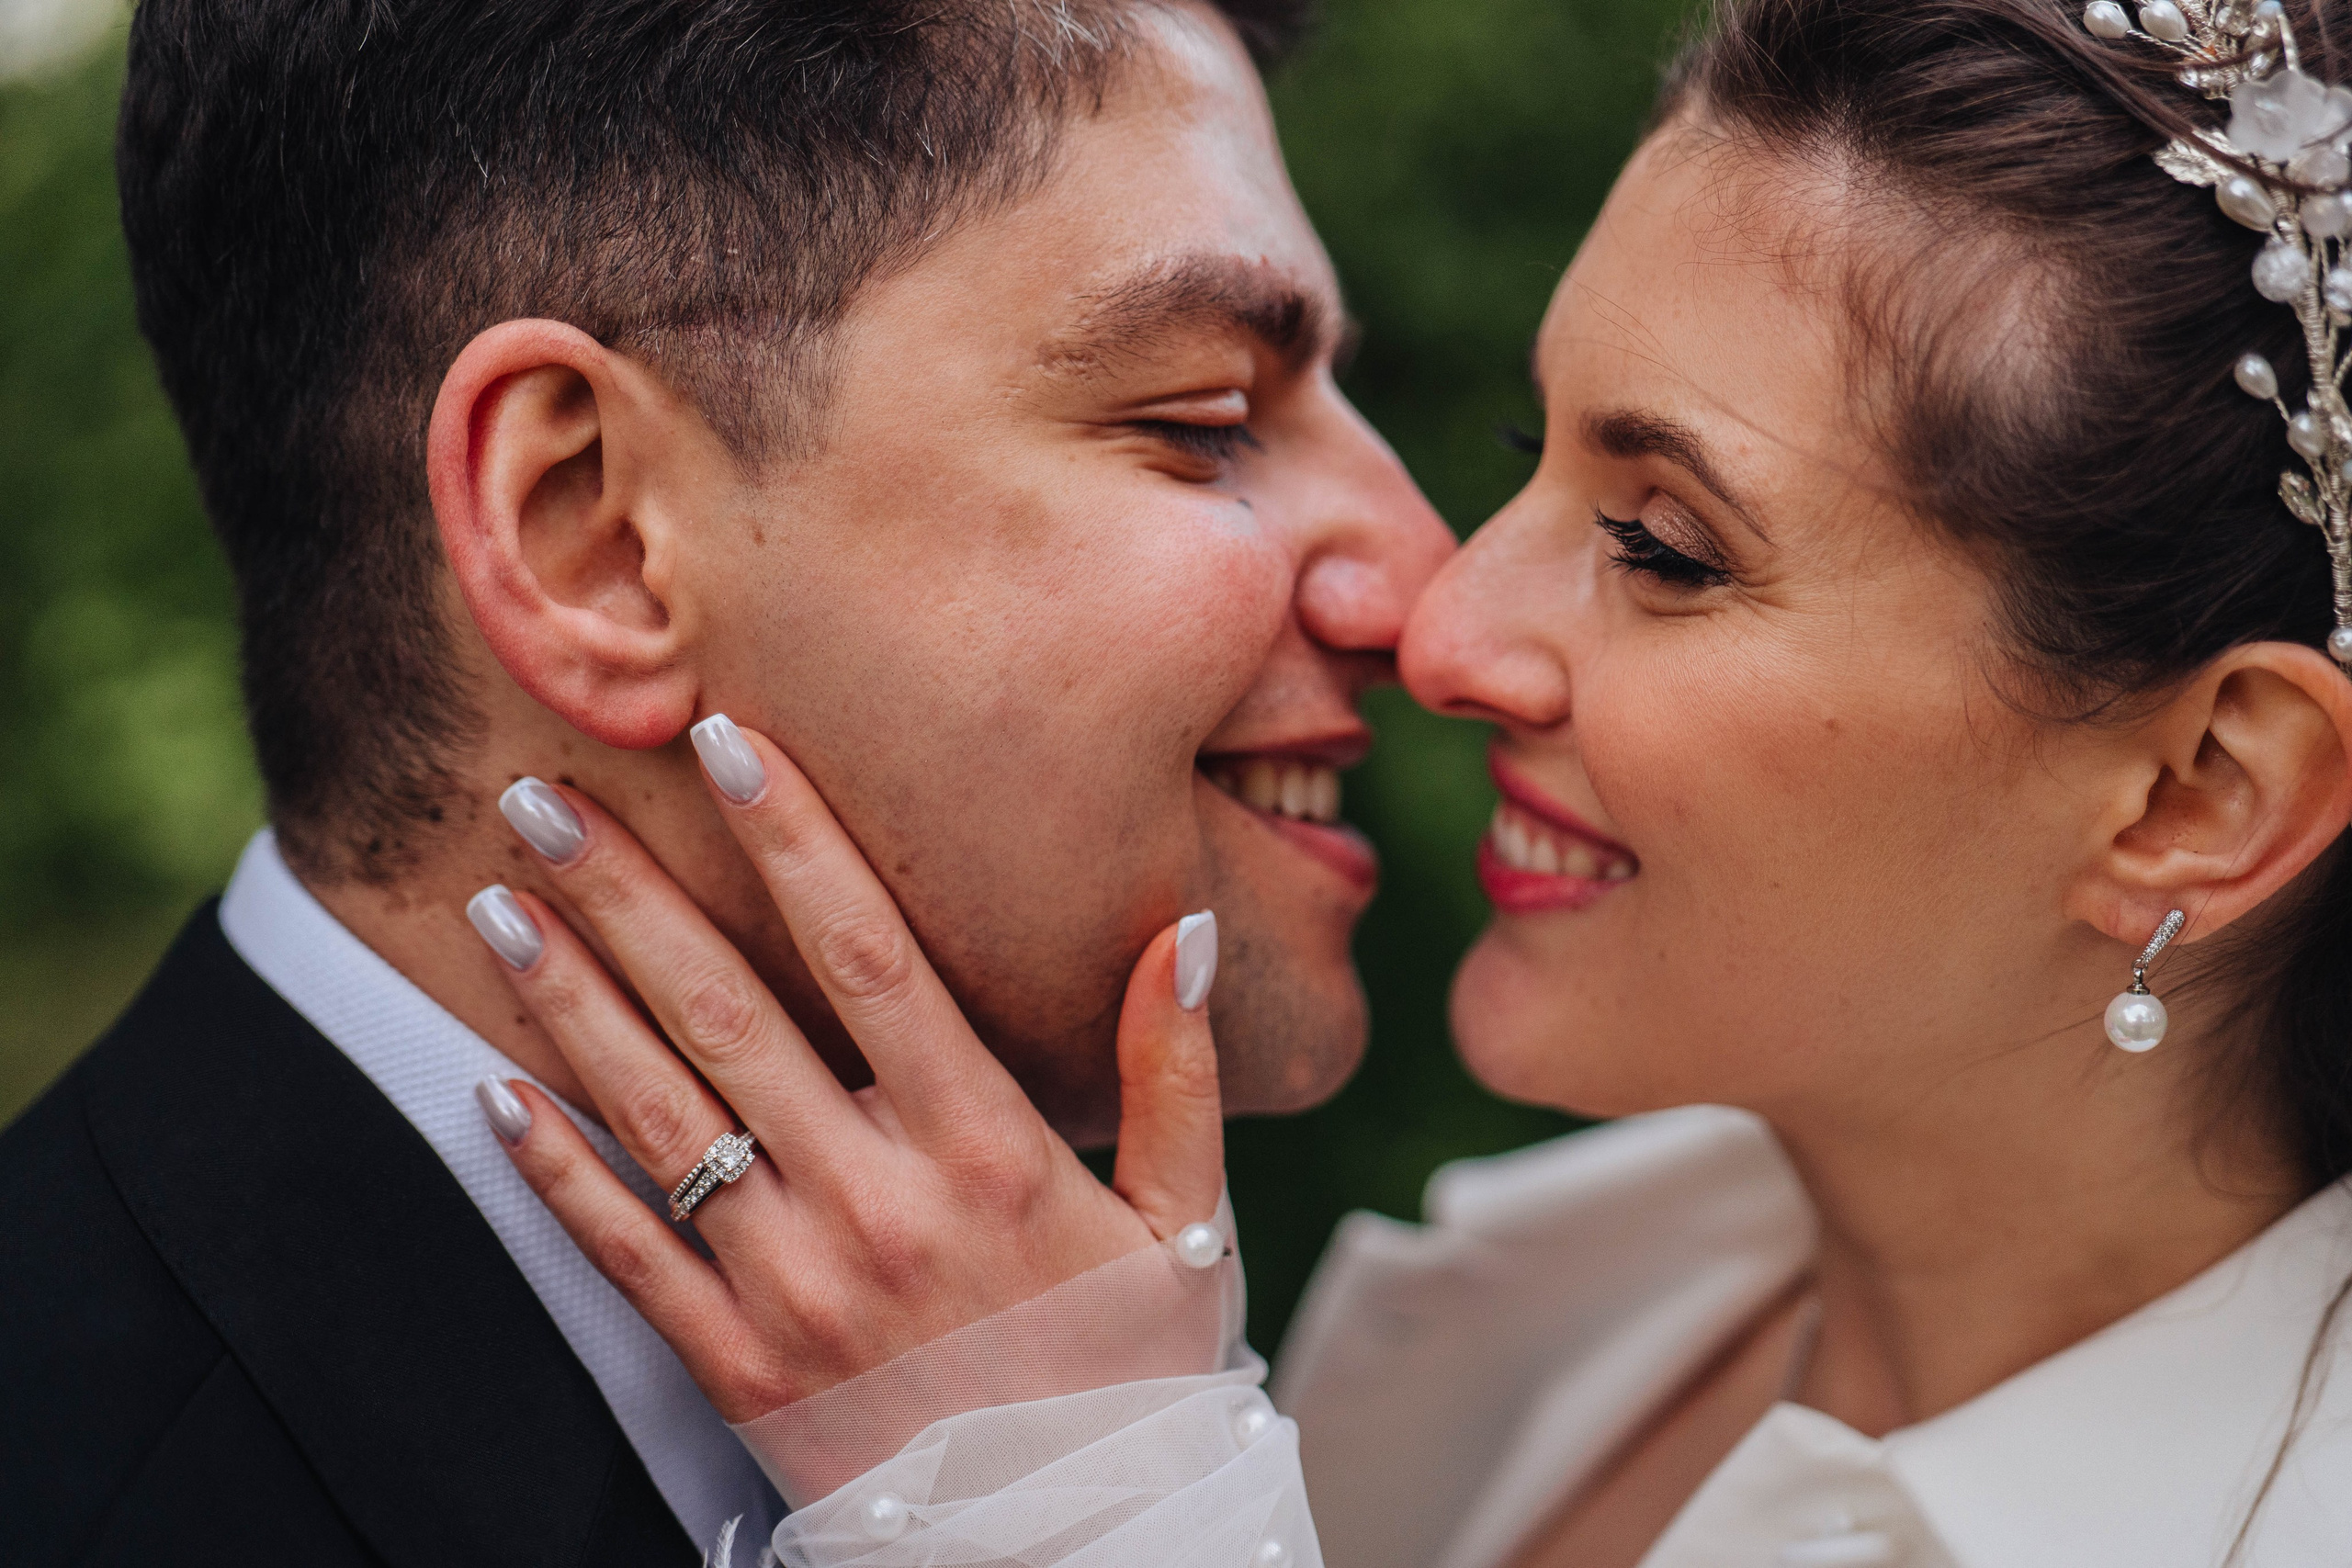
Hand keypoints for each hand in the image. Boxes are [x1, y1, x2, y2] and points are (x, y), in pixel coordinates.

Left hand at [465, 716, 1225, 1421]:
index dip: (797, 842)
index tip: (727, 743)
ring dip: (567, 1004)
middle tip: (541, 798)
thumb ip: (1176, 1072)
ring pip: (659, 1120)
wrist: (1072, 1548)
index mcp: (990, 1154)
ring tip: (496, 904)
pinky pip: (626, 1256)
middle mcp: (879, 1207)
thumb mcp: (1188, 1221)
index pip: (874, 961)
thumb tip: (1183, 932)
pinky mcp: (739, 1366)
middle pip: (731, 1019)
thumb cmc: (1137, 1372)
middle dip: (629, 897)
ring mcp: (797, 1290)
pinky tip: (490, 1090)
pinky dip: (554, 1172)